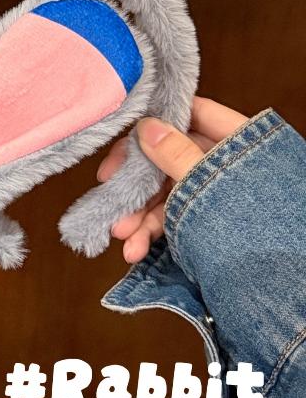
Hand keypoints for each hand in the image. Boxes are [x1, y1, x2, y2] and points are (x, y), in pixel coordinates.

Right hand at [99, 97, 247, 263]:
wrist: (289, 282)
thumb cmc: (262, 223)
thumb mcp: (209, 181)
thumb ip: (177, 153)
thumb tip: (147, 126)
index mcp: (235, 139)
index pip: (187, 115)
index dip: (149, 127)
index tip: (121, 149)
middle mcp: (222, 162)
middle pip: (167, 159)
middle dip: (136, 186)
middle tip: (110, 197)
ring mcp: (213, 193)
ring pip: (166, 195)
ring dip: (138, 217)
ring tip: (122, 236)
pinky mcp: (207, 222)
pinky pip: (174, 220)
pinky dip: (152, 234)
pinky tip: (136, 250)